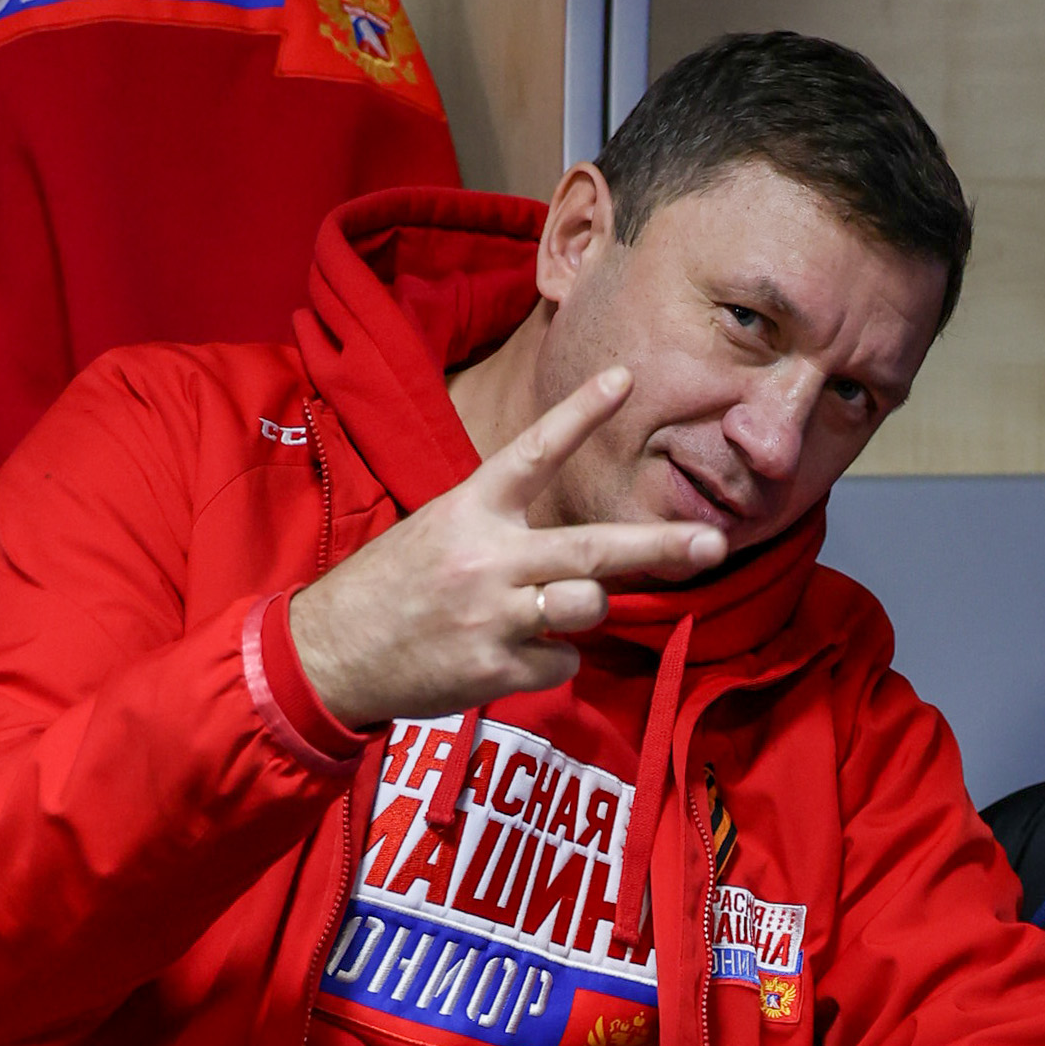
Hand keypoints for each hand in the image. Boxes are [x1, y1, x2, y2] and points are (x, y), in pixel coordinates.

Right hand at [288, 367, 723, 724]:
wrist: (331, 651)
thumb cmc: (393, 588)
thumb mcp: (441, 533)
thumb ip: (507, 531)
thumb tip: (583, 560)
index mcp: (472, 508)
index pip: (535, 452)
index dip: (581, 414)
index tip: (625, 378)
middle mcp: (489, 556)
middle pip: (594, 549)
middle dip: (660, 547)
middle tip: (713, 544)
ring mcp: (496, 615)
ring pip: (588, 606)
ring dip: (583, 610)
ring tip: (537, 613)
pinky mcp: (498, 667)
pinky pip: (562, 659)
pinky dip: (546, 659)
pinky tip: (503, 653)